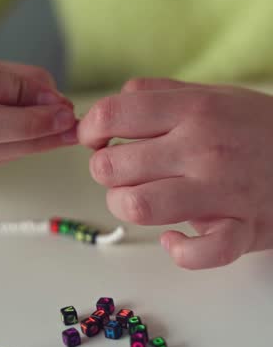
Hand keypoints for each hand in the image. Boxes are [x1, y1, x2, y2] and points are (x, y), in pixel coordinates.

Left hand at [78, 77, 272, 269]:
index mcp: (192, 108)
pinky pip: (196, 252)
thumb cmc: (258, 125)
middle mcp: (202, 146)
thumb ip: (160, 93)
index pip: (112, 114)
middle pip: (111, 166)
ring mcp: (222, 190)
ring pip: (138, 206)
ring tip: (142, 199)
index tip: (95, 139)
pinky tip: (175, 238)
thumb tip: (115, 102)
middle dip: (105, 171)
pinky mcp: (242, 230)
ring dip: (127, 206)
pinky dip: (177, 250)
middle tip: (123, 170)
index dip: (90, 129)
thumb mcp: (213, 93)